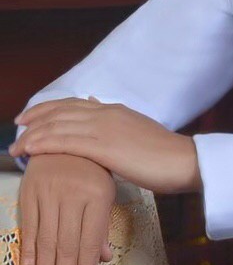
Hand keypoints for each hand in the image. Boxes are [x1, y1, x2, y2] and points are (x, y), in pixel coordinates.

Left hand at [11, 97, 201, 193]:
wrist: (183, 160)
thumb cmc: (164, 153)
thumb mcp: (137, 129)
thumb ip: (114, 120)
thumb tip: (96, 103)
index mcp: (114, 110)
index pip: (72, 104)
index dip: (48, 109)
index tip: (30, 117)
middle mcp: (106, 114)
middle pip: (60, 111)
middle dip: (35, 119)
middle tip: (16, 128)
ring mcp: (105, 129)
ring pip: (58, 126)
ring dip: (33, 135)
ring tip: (16, 146)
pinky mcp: (104, 147)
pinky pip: (65, 142)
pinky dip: (43, 145)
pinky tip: (30, 151)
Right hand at [19, 153, 115, 264]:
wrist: (65, 138)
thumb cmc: (90, 169)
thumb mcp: (104, 192)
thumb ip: (101, 225)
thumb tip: (102, 259)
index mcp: (98, 196)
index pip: (89, 241)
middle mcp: (73, 195)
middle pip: (67, 245)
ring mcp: (49, 193)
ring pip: (46, 240)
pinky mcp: (30, 192)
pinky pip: (28, 227)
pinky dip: (28, 252)